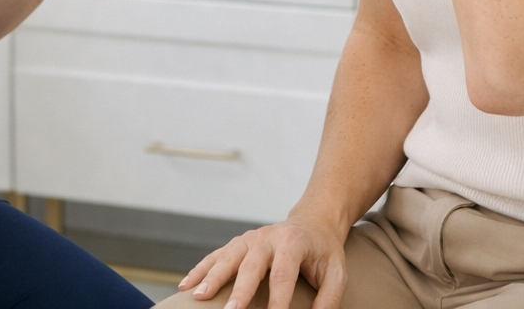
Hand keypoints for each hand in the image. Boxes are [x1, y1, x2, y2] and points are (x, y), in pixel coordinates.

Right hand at [179, 215, 347, 308]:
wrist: (312, 222)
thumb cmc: (324, 252)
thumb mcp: (336, 273)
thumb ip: (328, 299)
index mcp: (293, 243)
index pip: (283, 275)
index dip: (277, 300)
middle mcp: (268, 237)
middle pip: (250, 266)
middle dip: (239, 291)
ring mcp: (250, 238)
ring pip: (228, 258)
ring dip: (211, 278)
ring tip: (198, 296)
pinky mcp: (239, 243)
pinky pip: (216, 256)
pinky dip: (200, 270)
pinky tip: (187, 285)